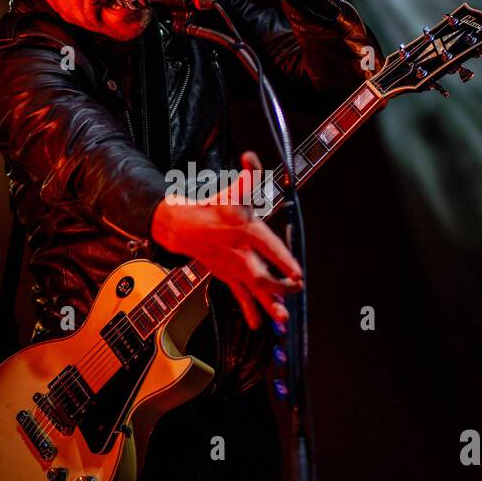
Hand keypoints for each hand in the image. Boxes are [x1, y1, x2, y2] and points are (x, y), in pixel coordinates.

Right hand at [151, 149, 303, 328]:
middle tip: (296, 291)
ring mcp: (233, 267)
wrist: (183, 226)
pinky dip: (248, 310)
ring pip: (252, 290)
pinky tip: (257, 323)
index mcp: (247, 231)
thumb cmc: (213, 208)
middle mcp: (241, 252)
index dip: (284, 262)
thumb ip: (249, 174)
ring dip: (268, 305)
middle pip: (262, 276)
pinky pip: (239, 296)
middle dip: (281, 288)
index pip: (269, 248)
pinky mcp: (226, 276)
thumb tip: (251, 156)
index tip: (298, 274)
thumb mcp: (235, 190)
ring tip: (282, 319)